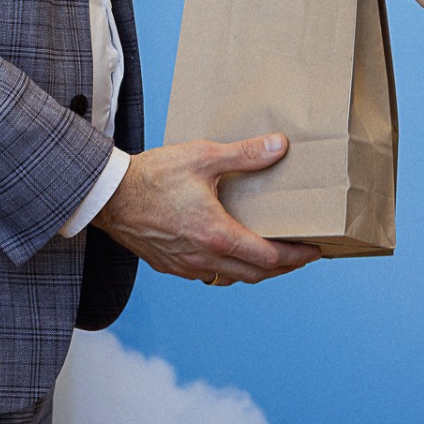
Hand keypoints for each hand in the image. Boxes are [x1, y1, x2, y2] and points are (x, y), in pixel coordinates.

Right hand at [94, 134, 319, 284]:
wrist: (107, 196)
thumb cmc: (152, 176)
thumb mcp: (203, 157)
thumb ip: (245, 155)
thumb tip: (280, 146)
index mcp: (217, 235)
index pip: (269, 257)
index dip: (297, 256)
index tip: (316, 250)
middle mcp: (204, 258)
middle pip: (255, 274)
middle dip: (284, 267)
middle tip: (302, 256)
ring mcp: (185, 266)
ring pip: (231, 277)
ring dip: (256, 270)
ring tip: (272, 256)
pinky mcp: (169, 265)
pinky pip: (208, 274)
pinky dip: (229, 268)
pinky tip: (230, 253)